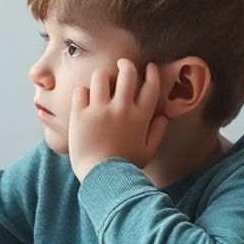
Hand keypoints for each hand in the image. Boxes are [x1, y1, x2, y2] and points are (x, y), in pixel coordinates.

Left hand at [68, 59, 168, 181]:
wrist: (101, 178)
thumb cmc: (126, 167)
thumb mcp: (148, 152)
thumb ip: (158, 132)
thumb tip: (163, 116)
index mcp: (141, 117)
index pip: (151, 85)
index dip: (151, 72)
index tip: (148, 68)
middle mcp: (122, 108)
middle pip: (127, 72)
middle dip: (126, 64)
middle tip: (122, 65)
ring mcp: (100, 110)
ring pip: (101, 75)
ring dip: (102, 76)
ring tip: (101, 82)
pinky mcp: (80, 114)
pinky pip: (81, 90)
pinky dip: (83, 92)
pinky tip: (85, 98)